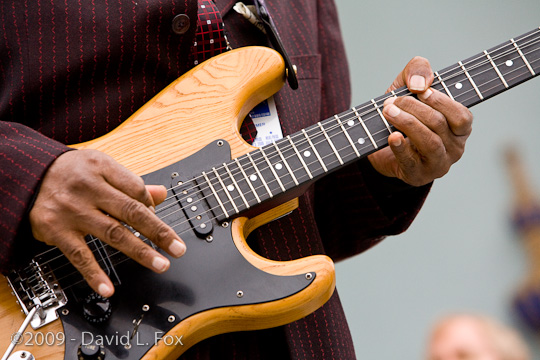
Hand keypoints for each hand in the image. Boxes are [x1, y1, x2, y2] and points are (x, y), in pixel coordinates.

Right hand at [29, 149, 185, 296]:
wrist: (27, 175)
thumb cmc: (71, 173)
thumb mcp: (100, 168)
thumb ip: (130, 183)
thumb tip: (162, 194)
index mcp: (102, 168)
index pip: (136, 189)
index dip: (152, 207)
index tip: (160, 220)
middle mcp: (88, 188)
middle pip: (131, 211)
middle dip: (159, 232)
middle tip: (178, 248)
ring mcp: (72, 210)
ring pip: (112, 233)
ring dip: (139, 251)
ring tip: (160, 264)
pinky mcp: (56, 230)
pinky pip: (79, 255)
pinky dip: (94, 273)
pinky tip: (108, 288)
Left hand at [368, 56, 472, 185]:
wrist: (381, 149)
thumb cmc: (402, 115)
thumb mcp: (407, 87)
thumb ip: (417, 71)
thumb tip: (421, 82)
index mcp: (460, 128)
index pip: (461, 116)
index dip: (441, 101)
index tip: (420, 91)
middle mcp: (454, 148)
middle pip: (439, 125)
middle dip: (414, 109)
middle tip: (391, 101)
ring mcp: (438, 164)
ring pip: (429, 142)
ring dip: (407, 123)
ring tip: (388, 112)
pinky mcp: (418, 176)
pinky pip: (412, 161)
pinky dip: (401, 147)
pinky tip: (392, 136)